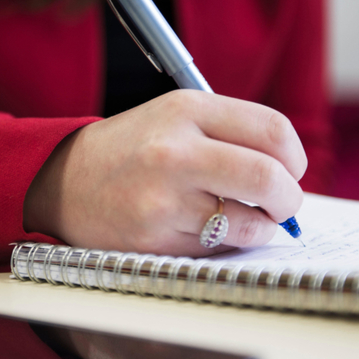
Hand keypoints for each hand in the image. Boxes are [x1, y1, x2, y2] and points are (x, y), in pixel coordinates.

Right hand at [24, 90, 306, 256]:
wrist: (64, 181)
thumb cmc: (132, 149)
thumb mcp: (175, 117)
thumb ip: (231, 133)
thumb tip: (290, 174)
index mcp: (186, 110)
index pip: (272, 131)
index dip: (294, 157)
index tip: (290, 170)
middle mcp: (175, 151)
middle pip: (269, 178)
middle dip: (289, 199)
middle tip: (282, 205)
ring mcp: (163, 198)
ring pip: (250, 224)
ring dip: (260, 227)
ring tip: (241, 218)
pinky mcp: (155, 239)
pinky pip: (218, 249)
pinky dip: (226, 244)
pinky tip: (205, 229)